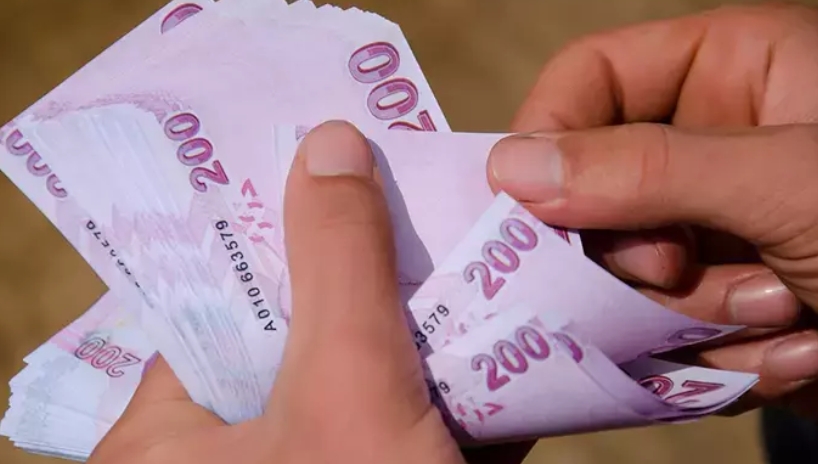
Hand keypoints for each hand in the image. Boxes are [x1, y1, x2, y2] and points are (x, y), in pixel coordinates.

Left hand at [86, 121, 465, 463]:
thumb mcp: (349, 385)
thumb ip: (340, 265)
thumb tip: (329, 143)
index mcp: (170, 440)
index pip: (213, 307)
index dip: (275, 240)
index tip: (327, 183)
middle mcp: (225, 455)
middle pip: (295, 337)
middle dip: (361, 284)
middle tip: (397, 212)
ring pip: (353, 380)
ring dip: (409, 332)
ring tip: (445, 260)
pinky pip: (392, 423)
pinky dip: (438, 390)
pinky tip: (481, 336)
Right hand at [488, 4, 817, 415]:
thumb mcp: (791, 181)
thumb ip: (648, 168)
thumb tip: (511, 168)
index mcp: (732, 70)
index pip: (590, 75)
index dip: (547, 132)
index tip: (521, 201)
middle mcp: (712, 143)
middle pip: (593, 184)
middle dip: (638, 246)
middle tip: (674, 273)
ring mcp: (713, 226)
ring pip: (625, 268)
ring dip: (693, 309)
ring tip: (780, 311)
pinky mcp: (721, 298)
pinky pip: (663, 323)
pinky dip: (718, 349)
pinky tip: (795, 345)